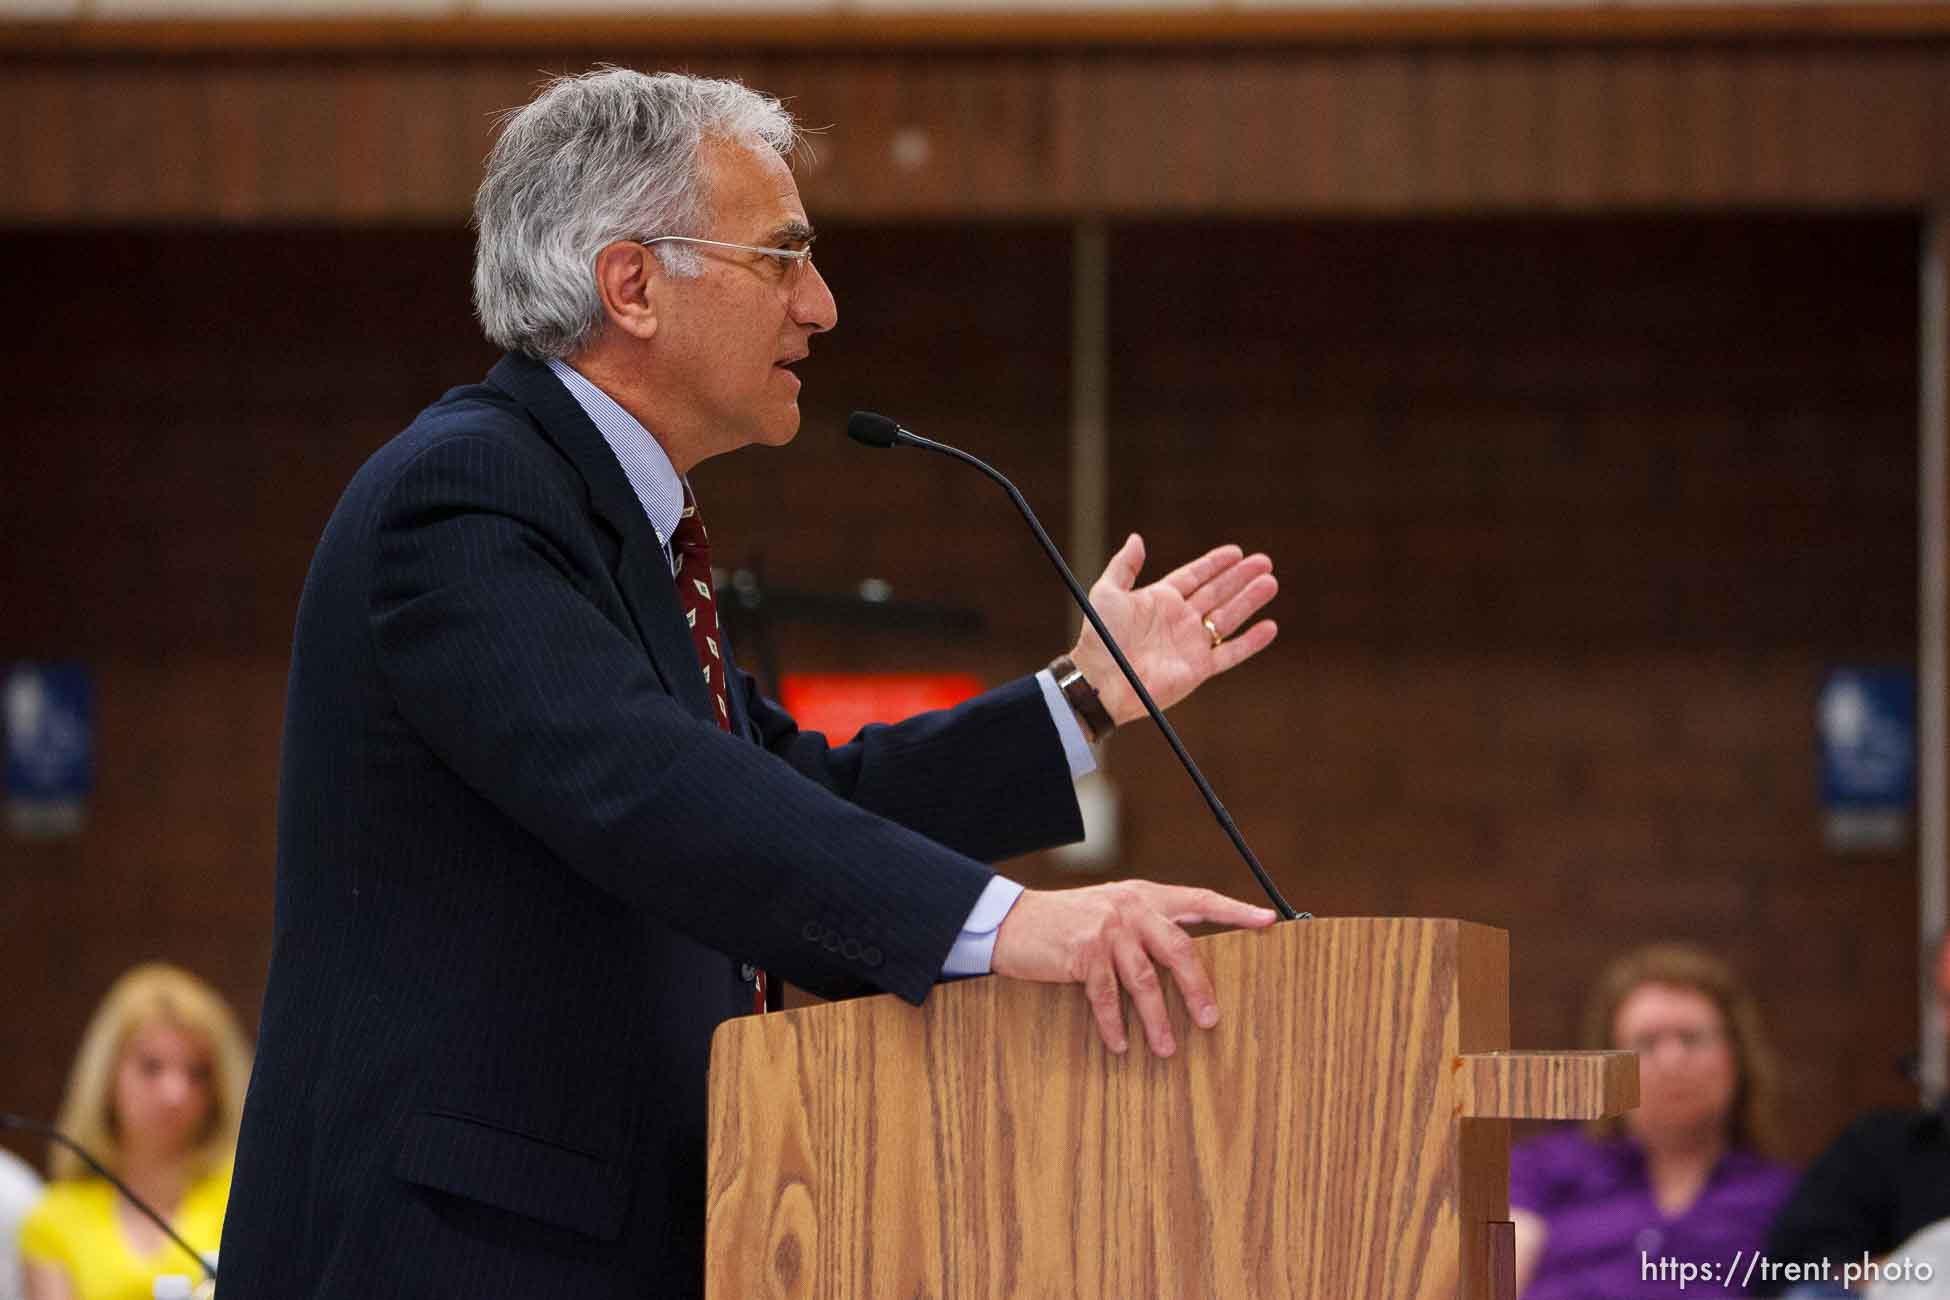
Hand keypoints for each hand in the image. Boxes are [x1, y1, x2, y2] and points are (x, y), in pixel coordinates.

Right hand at [990, 880, 1279, 1055]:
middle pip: (1179, 949)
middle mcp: (1131, 908)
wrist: (1014, 921)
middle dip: (1197, 988)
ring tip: (1166, 1049)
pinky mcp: (1084, 953)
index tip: (1267, 921)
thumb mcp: (1110, 911)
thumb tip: (1184, 962)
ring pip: (1145, 981)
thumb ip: (1145, 926)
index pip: (1199, 900)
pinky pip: (1107, 997)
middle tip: (1210, 1020)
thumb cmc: (1066, 922)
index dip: (1234, 911)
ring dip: (1157, 1020)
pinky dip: (1115, 1025)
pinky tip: (1121, 1044)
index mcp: (1144, 896)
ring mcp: (1108, 930)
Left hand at [1070, 534, 1277, 728]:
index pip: (1195, 576)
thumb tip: (1136, 538)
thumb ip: (1124, 565)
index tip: (1237, 552)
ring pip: (1228, 617)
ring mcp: (1191, 643)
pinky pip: (1230, 653)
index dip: (1215, 563)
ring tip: (1270, 583)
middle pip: (1217, 593)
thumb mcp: (1106, 593)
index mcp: (1161, 599)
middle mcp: (1179, 619)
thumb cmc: (1100, 637)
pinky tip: (1269, 627)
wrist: (1102, 680)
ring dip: (1250, 601)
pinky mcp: (1198, 668)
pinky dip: (1251, 642)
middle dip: (1241, 577)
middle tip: (1264, 562)